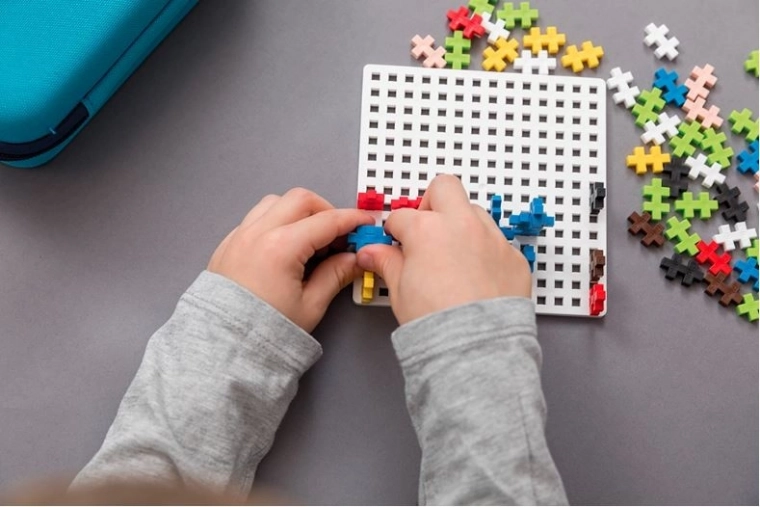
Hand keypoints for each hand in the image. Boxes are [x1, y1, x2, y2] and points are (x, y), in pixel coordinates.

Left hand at [208, 189, 374, 331]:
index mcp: (281, 248)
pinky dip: (275, 222)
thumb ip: (336, 274)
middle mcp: (257, 234)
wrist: (223, 348)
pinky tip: (286, 246)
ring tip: (310, 239)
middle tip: (338, 234)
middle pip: (301, 199)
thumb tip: (353, 258)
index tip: (365, 223)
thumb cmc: (264, 332)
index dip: (352, 220)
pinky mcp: (227, 245)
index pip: (327, 221)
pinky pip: (255, 218)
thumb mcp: (311, 305)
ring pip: (275, 202)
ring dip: (297, 212)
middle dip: (325, 210)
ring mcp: (239, 236)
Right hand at [356, 175, 531, 324]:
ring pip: (475, 212)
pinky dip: (485, 252)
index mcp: (427, 230)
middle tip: (426, 228)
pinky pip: (497, 242)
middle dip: (432, 202)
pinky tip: (476, 277)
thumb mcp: (400, 292)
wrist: (477, 348)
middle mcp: (462, 226)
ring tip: (452, 255)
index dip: (394, 231)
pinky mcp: (513, 257)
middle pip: (444, 188)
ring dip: (461, 224)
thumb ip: (387, 263)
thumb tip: (373, 253)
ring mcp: (492, 239)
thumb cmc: (437, 323)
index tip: (394, 243)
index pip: (402, 216)